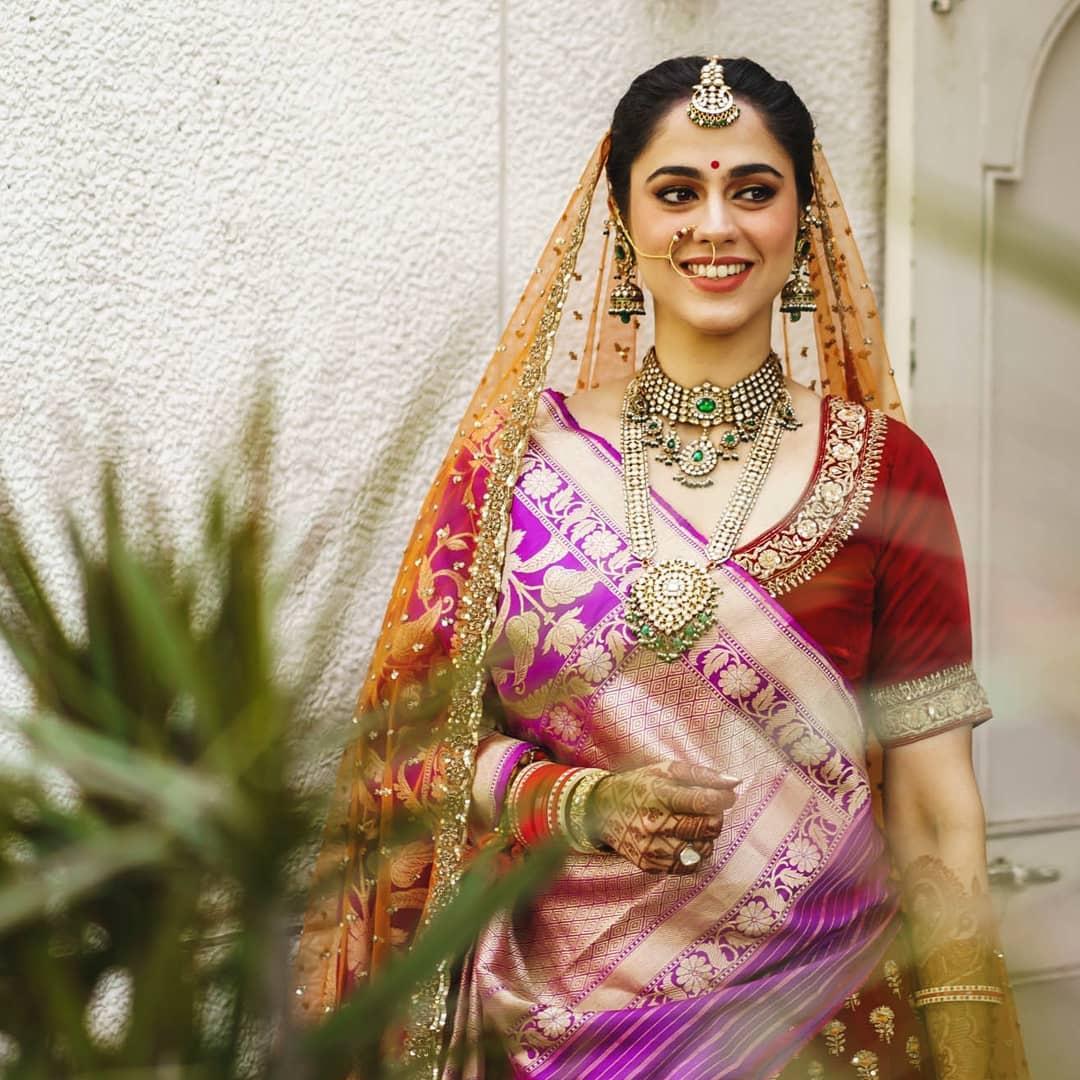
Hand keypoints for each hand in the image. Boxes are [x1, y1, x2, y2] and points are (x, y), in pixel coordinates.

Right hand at [589, 760, 740, 873]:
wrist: (601, 811)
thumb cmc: (640, 786)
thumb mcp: (666, 770)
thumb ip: (702, 774)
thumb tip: (735, 782)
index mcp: (659, 794)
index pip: (703, 801)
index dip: (723, 799)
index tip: (728, 796)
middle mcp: (654, 823)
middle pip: (707, 827)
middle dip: (715, 817)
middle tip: (707, 810)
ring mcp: (652, 847)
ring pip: (702, 850)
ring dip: (706, 838)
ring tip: (692, 825)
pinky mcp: (650, 865)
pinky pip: (689, 866)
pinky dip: (694, 854)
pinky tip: (683, 840)